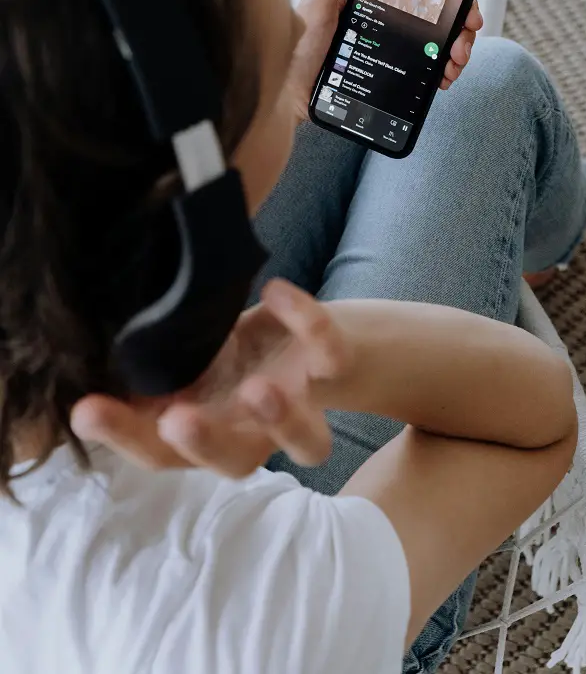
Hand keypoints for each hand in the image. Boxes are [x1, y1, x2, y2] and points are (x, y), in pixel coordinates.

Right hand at [70, 281, 347, 476]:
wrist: (315, 338)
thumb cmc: (236, 355)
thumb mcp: (187, 360)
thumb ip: (148, 371)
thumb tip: (82, 360)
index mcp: (210, 429)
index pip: (161, 451)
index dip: (123, 436)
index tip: (85, 409)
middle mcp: (256, 431)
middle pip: (234, 461)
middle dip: (204, 445)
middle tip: (177, 421)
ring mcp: (302, 404)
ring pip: (308, 442)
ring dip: (281, 420)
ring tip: (258, 389)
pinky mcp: (335, 367)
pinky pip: (332, 355)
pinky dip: (308, 323)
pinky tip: (276, 290)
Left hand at [289, 0, 484, 120]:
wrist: (286, 98)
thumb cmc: (296, 51)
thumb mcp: (315, 5)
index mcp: (371, 2)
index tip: (463, 6)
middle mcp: (383, 24)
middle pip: (435, 19)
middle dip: (458, 29)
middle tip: (462, 44)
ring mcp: (387, 50)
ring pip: (434, 46)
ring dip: (453, 52)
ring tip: (453, 65)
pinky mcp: (386, 76)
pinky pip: (421, 72)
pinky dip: (438, 73)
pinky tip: (442, 78)